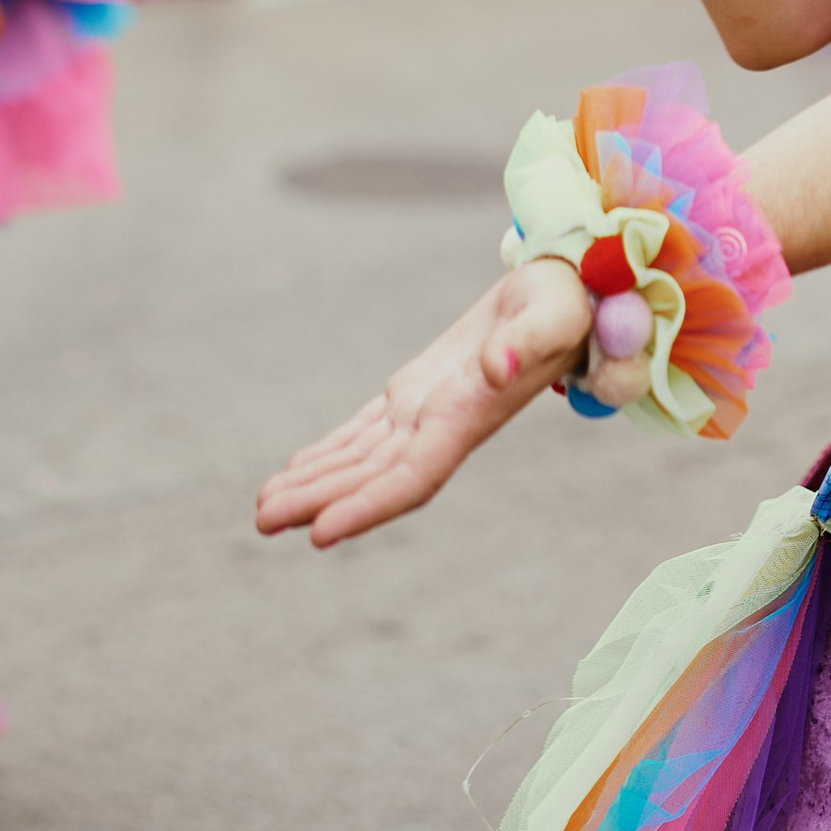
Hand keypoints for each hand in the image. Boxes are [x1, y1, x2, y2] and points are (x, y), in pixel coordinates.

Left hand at [253, 257, 593, 547]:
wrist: (569, 297)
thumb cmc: (566, 303)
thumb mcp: (552, 314)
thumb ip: (526, 344)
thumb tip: (497, 368)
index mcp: (472, 415)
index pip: (413, 478)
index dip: (367, 507)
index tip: (319, 533)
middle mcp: (444, 427)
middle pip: (374, 477)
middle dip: (320, 500)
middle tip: (261, 521)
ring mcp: (427, 413)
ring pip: (362, 459)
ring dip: (314, 484)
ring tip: (263, 510)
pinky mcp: (416, 393)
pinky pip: (365, 433)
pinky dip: (328, 454)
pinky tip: (294, 471)